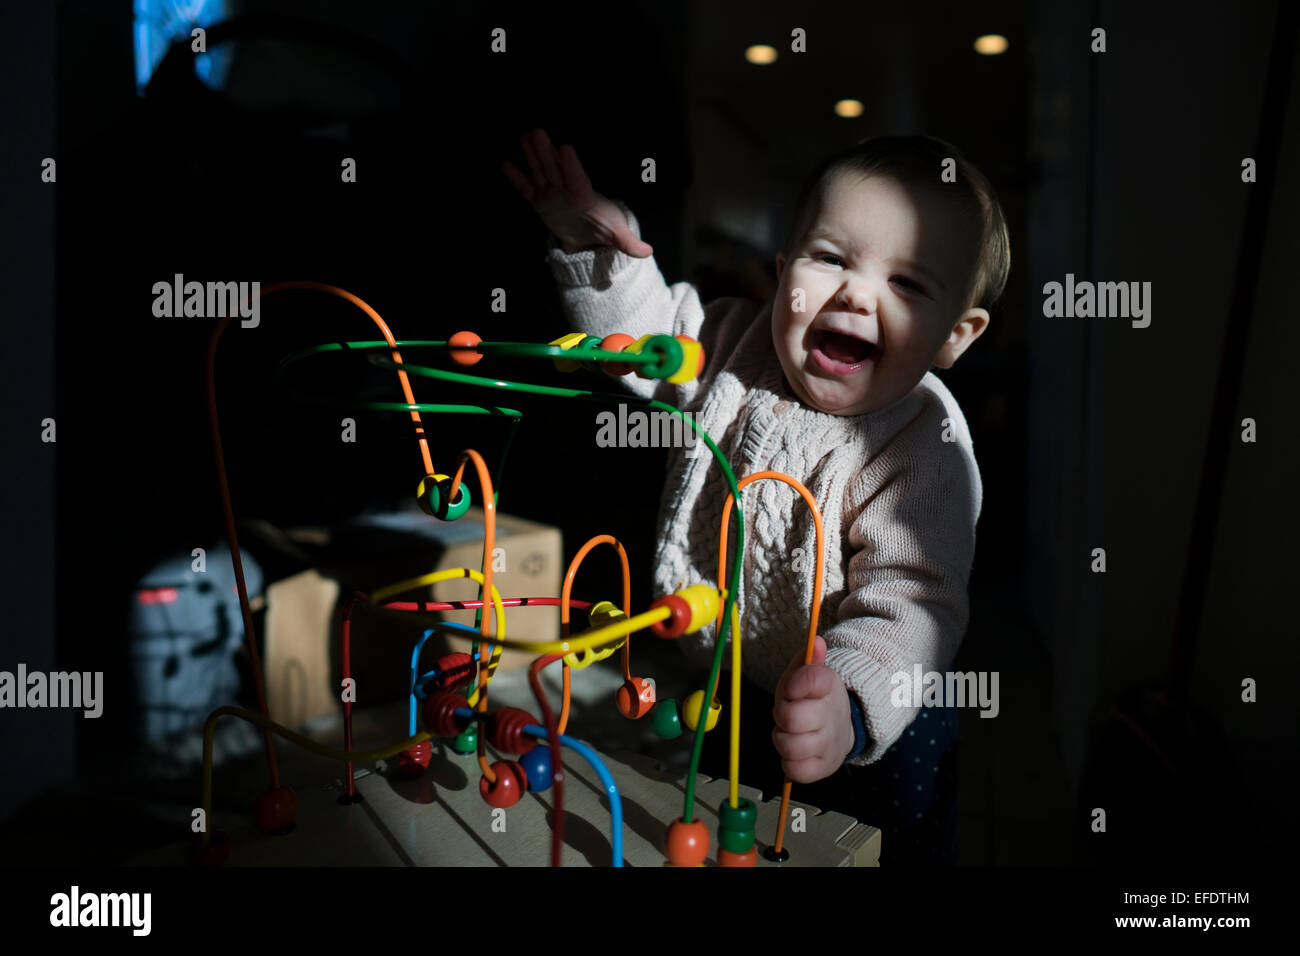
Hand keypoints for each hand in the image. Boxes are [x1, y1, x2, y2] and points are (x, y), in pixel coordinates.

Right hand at [501, 128, 653, 257]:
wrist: (589, 235)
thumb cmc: (603, 227)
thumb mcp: (617, 235)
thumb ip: (629, 243)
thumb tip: (648, 252)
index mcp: (583, 196)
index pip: (577, 178)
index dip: (571, 165)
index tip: (566, 148)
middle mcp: (565, 191)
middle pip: (554, 169)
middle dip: (546, 151)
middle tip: (538, 131)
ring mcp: (551, 194)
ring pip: (540, 172)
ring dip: (532, 155)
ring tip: (526, 136)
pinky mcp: (540, 201)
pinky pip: (526, 189)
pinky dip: (516, 178)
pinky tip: (506, 163)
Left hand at [771, 636, 854, 783]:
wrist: (839, 727)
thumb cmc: (812, 698)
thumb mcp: (808, 674)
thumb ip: (807, 659)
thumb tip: (817, 641)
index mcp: (827, 685)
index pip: (810, 679)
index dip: (794, 684)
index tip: (792, 689)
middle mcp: (831, 715)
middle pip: (792, 718)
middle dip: (782, 715)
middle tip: (788, 712)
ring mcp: (829, 743)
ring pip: (790, 746)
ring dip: (782, 739)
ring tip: (790, 732)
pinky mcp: (824, 767)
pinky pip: (796, 771)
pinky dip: (789, 763)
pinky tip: (794, 751)